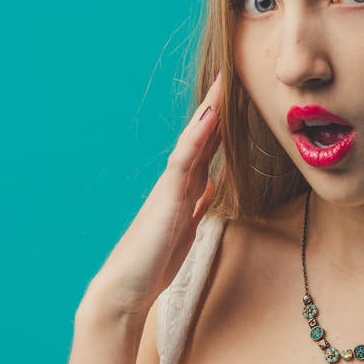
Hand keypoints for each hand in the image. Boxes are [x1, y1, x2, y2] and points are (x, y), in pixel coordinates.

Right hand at [84, 71, 222, 317]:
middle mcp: (178, 182)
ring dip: (210, 110)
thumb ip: (198, 205)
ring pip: (195, 140)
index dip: (222, 124)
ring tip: (225, 81)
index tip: (236, 97)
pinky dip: (197, 135)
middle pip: (203, 137)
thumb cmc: (153, 262)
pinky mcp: (168, 196)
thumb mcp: (186, 227)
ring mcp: (172, 187)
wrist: (127, 288)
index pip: (207, 149)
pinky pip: (185, 159)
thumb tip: (212, 186)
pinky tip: (211, 116)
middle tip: (233, 75)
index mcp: (185, 190)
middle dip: (218, 107)